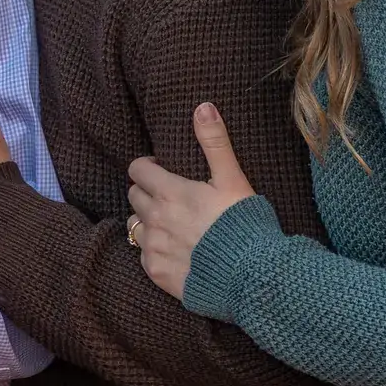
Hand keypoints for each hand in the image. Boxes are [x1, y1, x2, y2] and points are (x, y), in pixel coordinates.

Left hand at [127, 102, 258, 298]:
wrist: (251, 278)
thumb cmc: (244, 225)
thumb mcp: (233, 180)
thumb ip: (215, 143)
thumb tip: (203, 107)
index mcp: (170, 192)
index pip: (137, 170)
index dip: (148, 166)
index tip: (162, 169)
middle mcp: (154, 219)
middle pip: (134, 195)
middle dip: (147, 191)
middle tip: (169, 196)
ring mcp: (152, 247)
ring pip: (135, 224)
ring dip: (147, 220)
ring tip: (171, 223)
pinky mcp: (155, 271)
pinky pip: (142, 254)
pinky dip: (154, 249)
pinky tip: (175, 250)